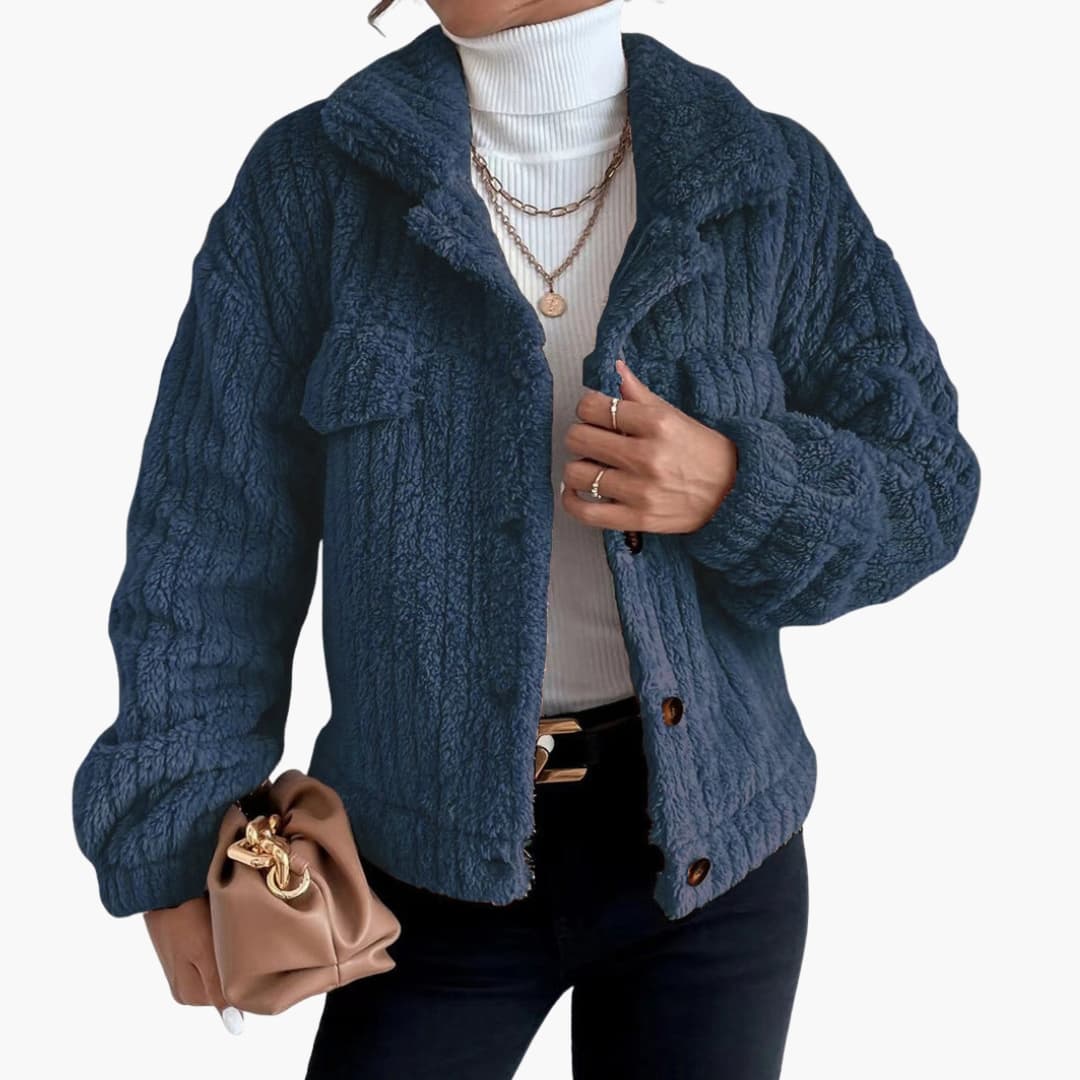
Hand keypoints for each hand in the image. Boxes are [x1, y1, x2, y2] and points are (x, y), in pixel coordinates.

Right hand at [143, 892, 243, 1033]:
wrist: (166, 886)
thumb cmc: (186, 916)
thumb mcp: (204, 952)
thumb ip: (217, 988)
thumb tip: (234, 1024)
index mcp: (189, 996)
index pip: (230, 997)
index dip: (242, 974)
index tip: (244, 952)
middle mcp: (185, 990)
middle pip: (225, 984)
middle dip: (235, 964)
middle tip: (234, 938)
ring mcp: (184, 973)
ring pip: (221, 970)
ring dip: (228, 954)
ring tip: (224, 931)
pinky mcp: (184, 956)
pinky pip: (211, 957)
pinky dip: (219, 945)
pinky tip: (217, 928)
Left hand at [560, 358, 737, 533]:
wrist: (734, 493)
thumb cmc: (704, 452)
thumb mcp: (675, 417)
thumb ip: (640, 395)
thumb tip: (616, 368)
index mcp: (656, 424)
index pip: (593, 407)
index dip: (586, 408)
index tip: (594, 414)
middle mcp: (646, 456)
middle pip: (578, 438)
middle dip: (579, 436)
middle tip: (591, 441)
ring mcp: (640, 490)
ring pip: (576, 474)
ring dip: (577, 468)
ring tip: (590, 467)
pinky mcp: (637, 518)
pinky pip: (585, 511)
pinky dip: (571, 501)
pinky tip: (577, 493)